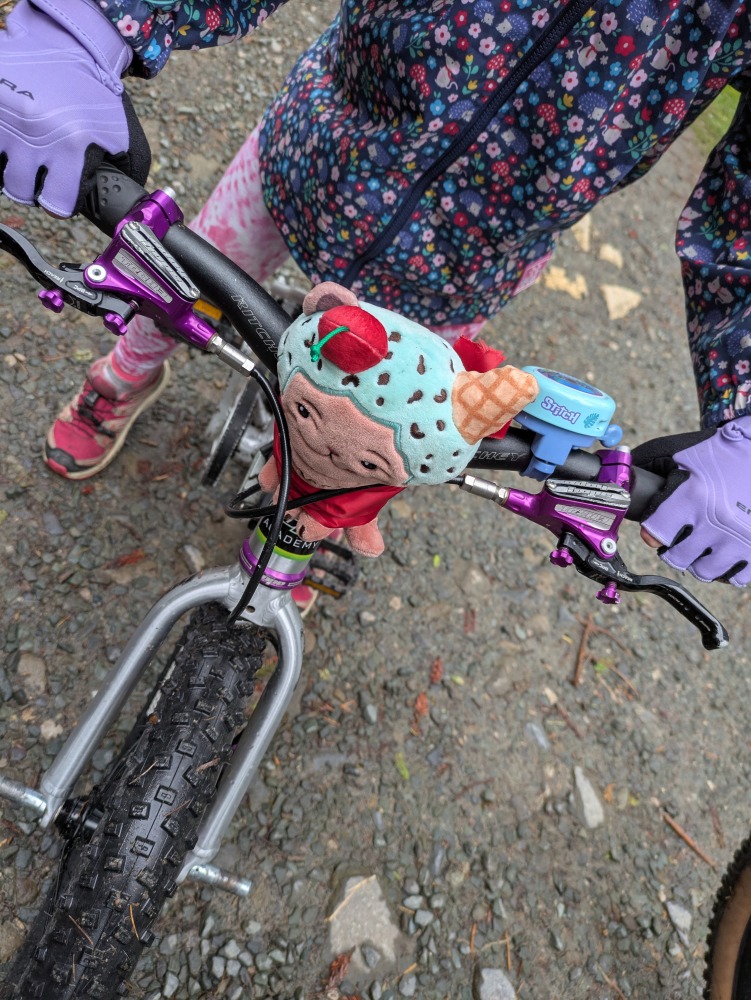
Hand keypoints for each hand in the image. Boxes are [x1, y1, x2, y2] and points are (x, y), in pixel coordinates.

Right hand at [0, 0, 150, 216]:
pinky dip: (0, 146)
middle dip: (29, 186)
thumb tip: (119, 200)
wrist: (62, 45)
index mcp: (71, 144)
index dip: (59, 203)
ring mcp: (5, 120)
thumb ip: (122, 168)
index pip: (56, 201)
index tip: (58, 196)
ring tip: (23, 155)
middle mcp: (36, 134)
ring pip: (0, 171)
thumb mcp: (117, 131)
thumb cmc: (90, 93)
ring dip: (11, 168)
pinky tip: (10, 138)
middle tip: (37, 174)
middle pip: (20, 190)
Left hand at [633, 419, 750, 585]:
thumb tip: (621, 484)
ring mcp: (739, 538)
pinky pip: (734, 576)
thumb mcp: (678, 451)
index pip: (655, 532)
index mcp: (692, 495)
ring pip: (704, 570)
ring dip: (697, 559)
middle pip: (676, 557)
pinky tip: (722, 550)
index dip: (652, 530)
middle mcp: (716, 521)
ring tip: (700, 542)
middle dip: (672, 546)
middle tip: (678, 534)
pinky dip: (725, 567)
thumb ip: (648, 467)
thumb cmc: (719, 449)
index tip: (656, 527)